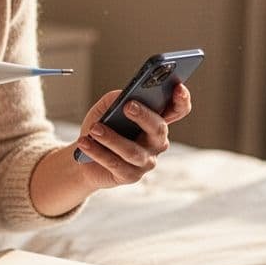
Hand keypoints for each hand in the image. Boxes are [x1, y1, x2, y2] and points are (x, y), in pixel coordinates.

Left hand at [73, 83, 191, 188]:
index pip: (177, 110)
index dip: (181, 100)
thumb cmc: (100, 128)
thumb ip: (115, 99)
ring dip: (112, 138)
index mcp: (156, 121)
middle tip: (128, 106)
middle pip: (158, 128)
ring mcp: (146, 161)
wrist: (84, 156)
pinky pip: (115, 164)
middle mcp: (156, 142)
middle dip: (144, 116)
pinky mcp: (130, 176)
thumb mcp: (105, 109)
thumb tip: (123, 96)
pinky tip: (85, 143)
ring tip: (94, 129)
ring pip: (133, 150)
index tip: (178, 87)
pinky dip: (98, 152)